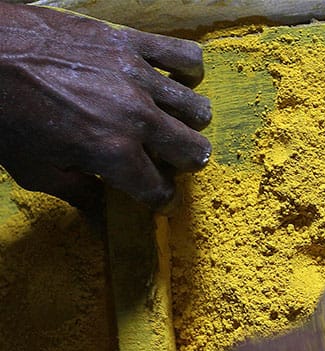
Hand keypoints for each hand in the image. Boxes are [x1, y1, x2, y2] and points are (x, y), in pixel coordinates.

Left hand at [0, 4, 211, 213]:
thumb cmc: (2, 113)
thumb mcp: (34, 170)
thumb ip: (80, 196)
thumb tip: (105, 226)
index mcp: (112, 152)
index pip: (160, 190)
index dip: (160, 200)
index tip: (156, 199)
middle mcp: (134, 116)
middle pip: (193, 151)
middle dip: (181, 163)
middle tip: (164, 160)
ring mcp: (137, 76)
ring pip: (198, 109)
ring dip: (187, 123)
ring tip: (168, 121)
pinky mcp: (131, 42)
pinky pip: (187, 57)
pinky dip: (188, 73)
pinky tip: (173, 79)